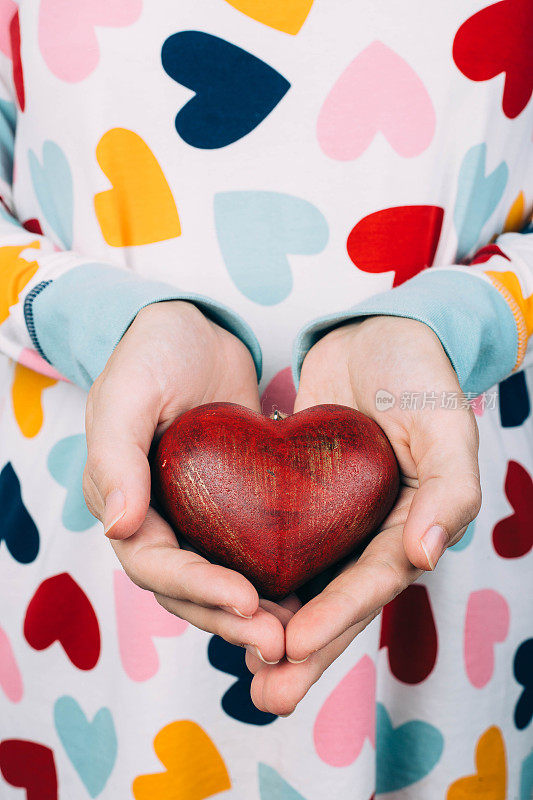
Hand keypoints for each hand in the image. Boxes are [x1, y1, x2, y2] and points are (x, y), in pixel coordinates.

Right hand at [83, 301, 285, 663]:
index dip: (197, 588)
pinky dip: (274, 578)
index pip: (155, 564)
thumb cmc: (151, 354)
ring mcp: (196, 518)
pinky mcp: (232, 507)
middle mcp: (159, 522)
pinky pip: (251, 553)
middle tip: (280, 642)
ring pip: (222, 581)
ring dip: (256, 613)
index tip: (244, 600)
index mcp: (125, 504)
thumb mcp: (129, 394)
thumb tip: (118, 527)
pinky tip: (310, 596)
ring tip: (298, 637)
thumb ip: (116, 457)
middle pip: (190, 590)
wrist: (193, 331)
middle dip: (231, 619)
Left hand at [246, 316, 481, 714]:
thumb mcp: (445, 423)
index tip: (291, 646)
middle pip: (339, 601)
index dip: (337, 616)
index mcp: (414, 521)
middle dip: (305, 651)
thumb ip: (448, 490)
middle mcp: (376, 530)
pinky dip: (261, 577)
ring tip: (245, 673)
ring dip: (279, 630)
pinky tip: (232, 604)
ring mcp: (340, 519)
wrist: (376, 333)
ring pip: (309, 585)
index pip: (373, 580)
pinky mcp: (305, 499)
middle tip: (264, 695)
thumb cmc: (419, 374)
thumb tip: (426, 556)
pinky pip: (284, 546)